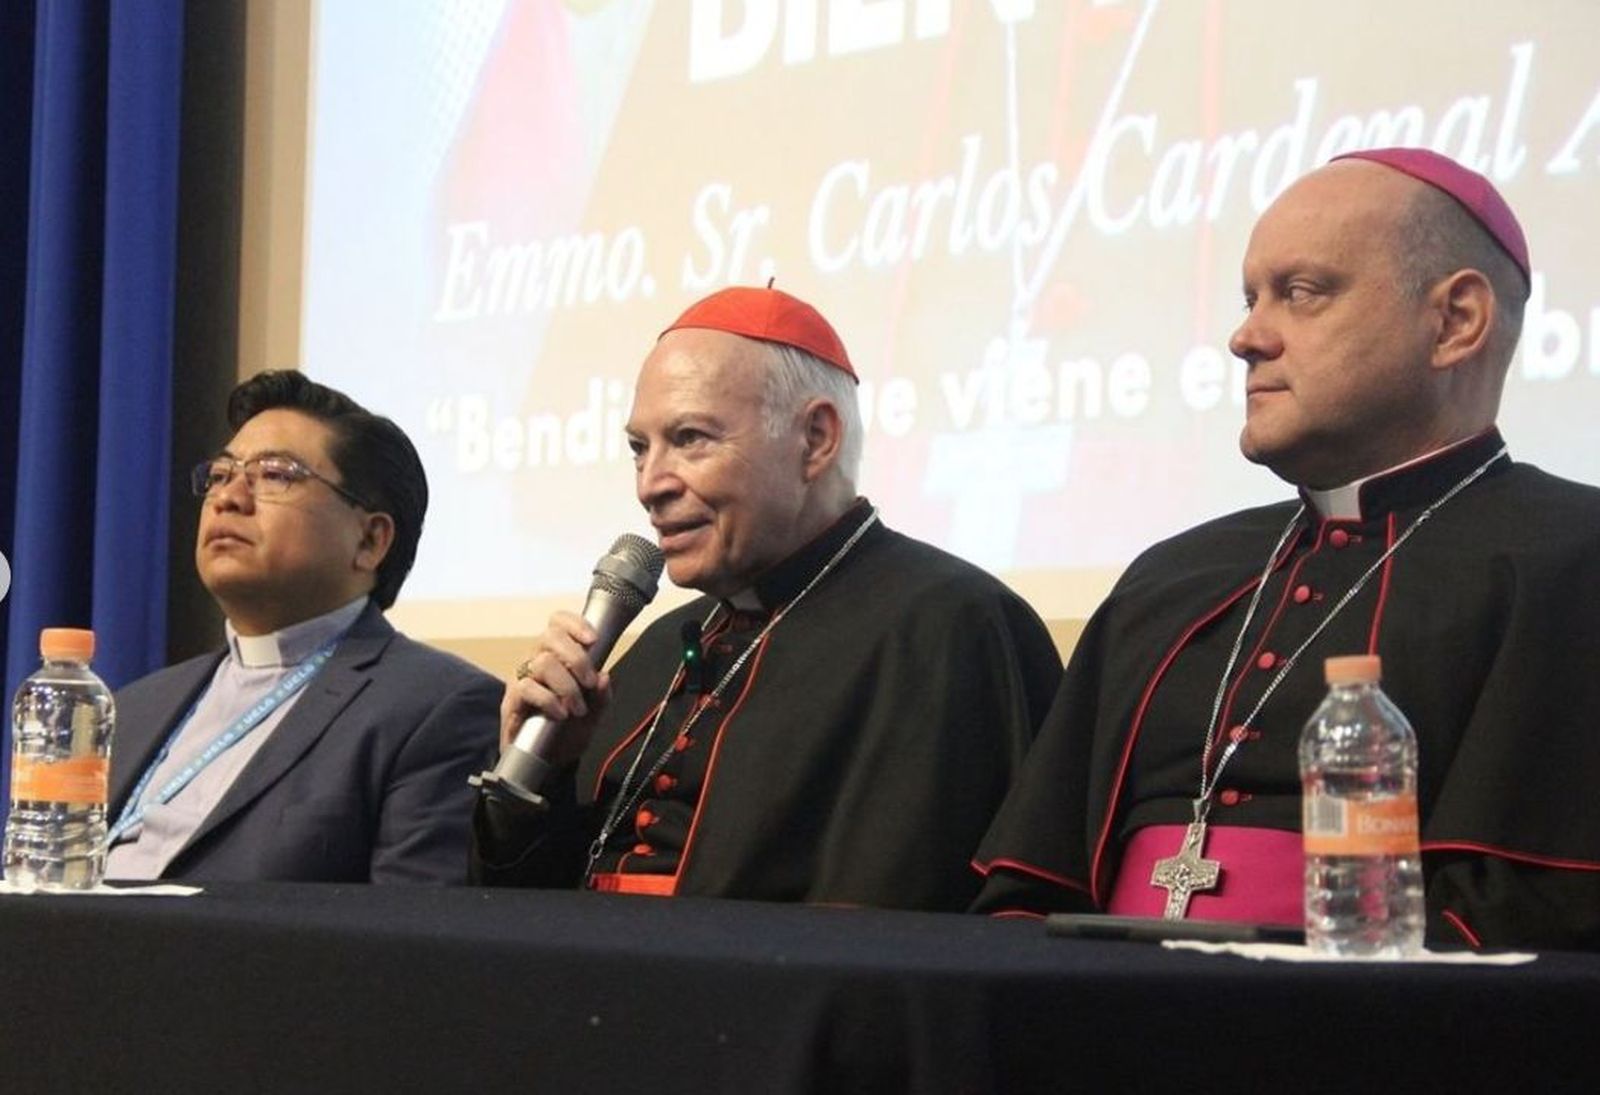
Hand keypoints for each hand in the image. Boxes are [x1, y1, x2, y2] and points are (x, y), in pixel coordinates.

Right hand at [499, 611, 612, 763]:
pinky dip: (548, 699)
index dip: (575, 623)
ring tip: (576, 708)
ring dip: (566, 685)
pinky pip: (526, 687)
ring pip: (541, 662)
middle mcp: (535, 662)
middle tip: (589, 683)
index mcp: (556, 657)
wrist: (547, 766)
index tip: (594, 640)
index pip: (558, 623)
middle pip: (550, 636)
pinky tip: (559, 714)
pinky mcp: (511, 700)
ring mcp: (521, 679)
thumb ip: (602, 697)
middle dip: (577, 658)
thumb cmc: (567, 734)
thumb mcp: (594, 716)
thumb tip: (605, 676)